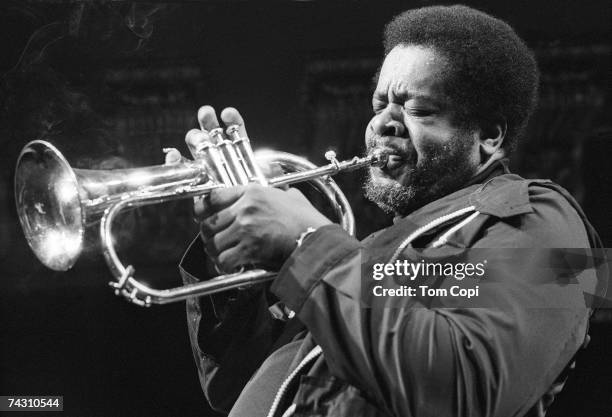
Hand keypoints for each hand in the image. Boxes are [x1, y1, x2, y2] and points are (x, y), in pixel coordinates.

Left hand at [198, 184, 331, 270]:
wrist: (316, 238)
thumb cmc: (307, 219)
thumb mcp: (290, 196)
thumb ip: (277, 193)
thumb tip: (281, 193)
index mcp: (252, 192)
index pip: (213, 196)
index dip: (203, 207)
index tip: (202, 215)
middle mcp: (245, 208)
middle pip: (209, 222)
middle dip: (208, 235)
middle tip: (214, 241)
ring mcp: (246, 228)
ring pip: (213, 242)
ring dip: (215, 252)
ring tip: (222, 256)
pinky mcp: (250, 248)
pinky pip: (224, 260)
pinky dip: (224, 266)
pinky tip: (230, 267)